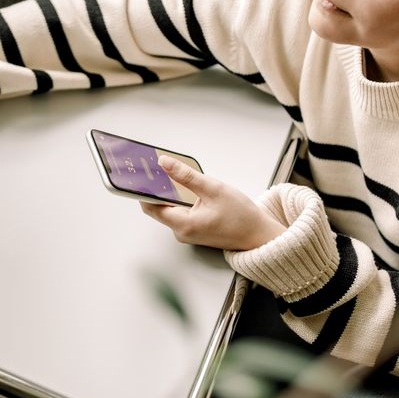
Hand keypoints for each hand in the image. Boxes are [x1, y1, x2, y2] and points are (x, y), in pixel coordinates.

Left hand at [140, 155, 285, 250]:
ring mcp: (186, 232)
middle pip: (157, 207)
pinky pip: (178, 211)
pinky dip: (177, 198)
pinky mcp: (192, 229)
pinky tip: (183, 186)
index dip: (142, 190)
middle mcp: (181, 231)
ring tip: (168, 173)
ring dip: (168, 192)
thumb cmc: (241, 217)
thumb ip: (186, 176)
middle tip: (153, 167)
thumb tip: (164, 163)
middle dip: (155, 188)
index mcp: (183, 224)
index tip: (140, 174)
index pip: (150, 206)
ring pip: (168, 208)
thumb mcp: (213, 189)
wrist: (258, 234)